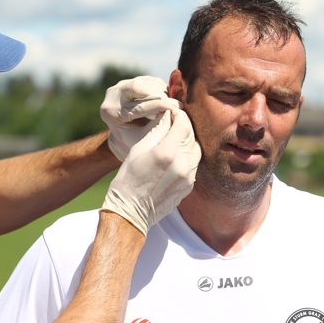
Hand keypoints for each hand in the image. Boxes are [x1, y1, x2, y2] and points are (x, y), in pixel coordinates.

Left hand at [100, 76, 180, 160]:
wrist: (125, 134)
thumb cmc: (135, 140)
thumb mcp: (144, 137)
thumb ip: (157, 124)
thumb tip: (175, 109)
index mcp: (110, 112)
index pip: (136, 106)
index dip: (157, 106)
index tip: (174, 109)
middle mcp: (111, 95)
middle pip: (137, 86)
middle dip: (159, 94)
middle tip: (176, 104)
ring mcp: (120, 86)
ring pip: (146, 82)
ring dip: (163, 92)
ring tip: (173, 105)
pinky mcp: (131, 81)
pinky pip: (151, 81)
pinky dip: (162, 89)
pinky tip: (168, 101)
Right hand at [101, 107, 200, 234]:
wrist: (131, 211)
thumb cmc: (128, 179)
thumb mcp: (138, 149)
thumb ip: (157, 131)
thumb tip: (167, 116)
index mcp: (166, 153)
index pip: (182, 125)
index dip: (179, 115)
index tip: (173, 111)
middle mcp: (181, 164)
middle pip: (191, 136)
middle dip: (183, 126)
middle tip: (174, 121)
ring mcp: (188, 177)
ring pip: (195, 150)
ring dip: (187, 141)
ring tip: (174, 138)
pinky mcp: (189, 186)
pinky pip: (194, 165)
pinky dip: (187, 156)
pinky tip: (175, 155)